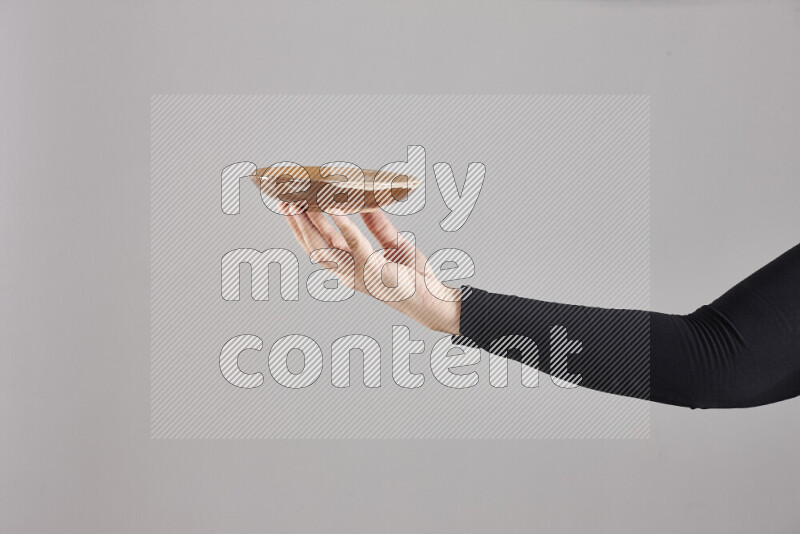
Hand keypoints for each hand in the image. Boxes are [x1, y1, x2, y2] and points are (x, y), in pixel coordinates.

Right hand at [278, 203, 461, 334]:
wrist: (432, 298)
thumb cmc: (413, 276)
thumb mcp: (393, 243)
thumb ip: (377, 225)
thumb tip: (365, 202)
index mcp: (348, 266)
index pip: (317, 245)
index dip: (301, 226)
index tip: (290, 206)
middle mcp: (347, 272)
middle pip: (313, 245)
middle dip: (296, 223)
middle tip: (285, 199)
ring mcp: (357, 274)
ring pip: (325, 246)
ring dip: (310, 223)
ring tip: (300, 202)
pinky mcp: (373, 271)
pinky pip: (355, 244)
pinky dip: (344, 225)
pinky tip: (335, 208)